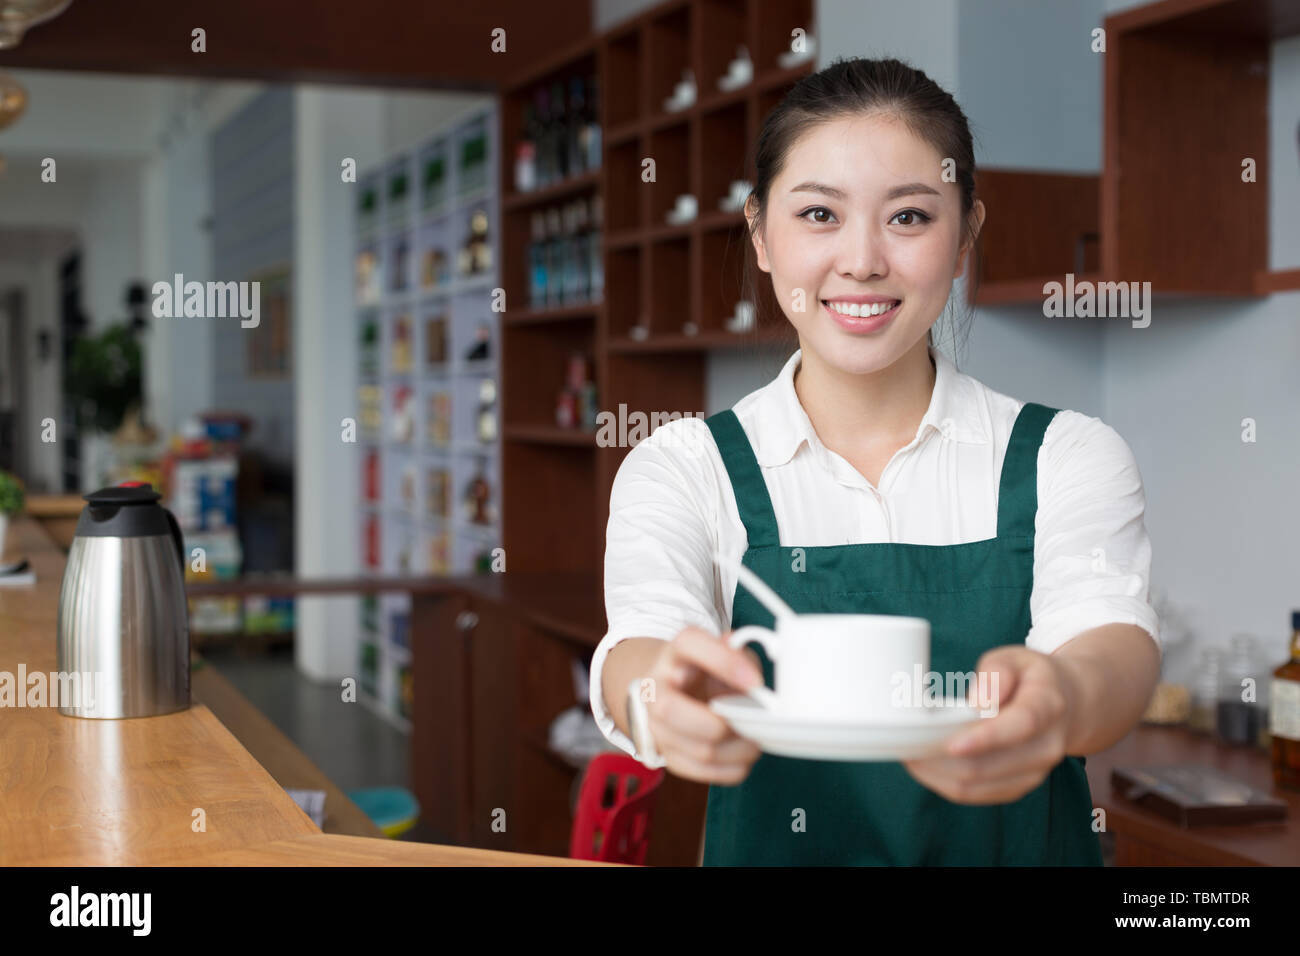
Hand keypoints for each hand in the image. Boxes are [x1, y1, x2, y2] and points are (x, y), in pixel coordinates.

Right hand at [641, 626, 764, 784]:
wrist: (679, 691)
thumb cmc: (711, 671)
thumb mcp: (728, 653)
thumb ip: (742, 658)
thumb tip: (755, 685)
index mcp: (675, 653)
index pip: (688, 644)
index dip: (723, 661)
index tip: (756, 682)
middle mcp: (656, 687)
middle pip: (669, 710)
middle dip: (721, 723)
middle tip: (750, 721)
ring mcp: (656, 725)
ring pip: (698, 749)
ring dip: (738, 749)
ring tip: (756, 738)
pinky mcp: (668, 755)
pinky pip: (703, 772)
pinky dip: (733, 768)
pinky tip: (743, 754)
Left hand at [901, 645, 1077, 804]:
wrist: (1069, 706)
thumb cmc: (1032, 677)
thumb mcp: (1016, 658)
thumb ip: (995, 673)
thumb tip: (977, 703)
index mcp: (1048, 705)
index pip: (1020, 726)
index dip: (985, 738)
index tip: (951, 742)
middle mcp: (1046, 746)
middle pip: (989, 765)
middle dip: (941, 759)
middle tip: (907, 743)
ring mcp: (1035, 772)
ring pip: (977, 786)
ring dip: (938, 774)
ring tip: (910, 753)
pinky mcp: (1018, 786)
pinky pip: (977, 795)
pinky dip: (946, 783)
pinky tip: (927, 766)